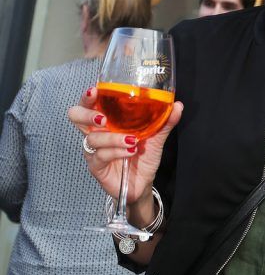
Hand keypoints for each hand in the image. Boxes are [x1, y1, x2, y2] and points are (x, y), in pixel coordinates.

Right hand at [67, 88, 182, 210]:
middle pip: (76, 116)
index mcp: (107, 120)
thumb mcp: (155, 137)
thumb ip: (164, 121)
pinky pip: (100, 155)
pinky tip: (130, 151)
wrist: (143, 182)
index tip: (94, 91)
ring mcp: (94, 150)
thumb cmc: (143, 156)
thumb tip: (178, 105)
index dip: (87, 97)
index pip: (90, 104)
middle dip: (87, 114)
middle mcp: (96, 132)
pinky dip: (116, 151)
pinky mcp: (96, 166)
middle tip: (103, 118)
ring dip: (113, 138)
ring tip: (132, 140)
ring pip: (92, 138)